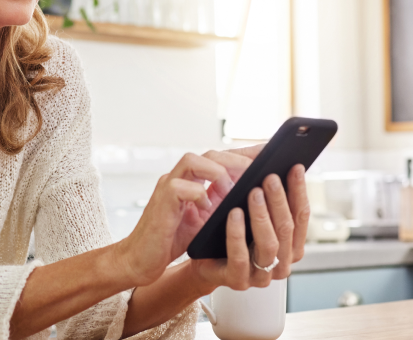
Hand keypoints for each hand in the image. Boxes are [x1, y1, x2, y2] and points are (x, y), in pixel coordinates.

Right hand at [112, 146, 257, 286]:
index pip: (221, 157)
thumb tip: (253, 195)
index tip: (270, 153)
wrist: (142, 259)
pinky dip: (198, 195)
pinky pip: (179, 188)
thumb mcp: (206, 219)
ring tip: (233, 190)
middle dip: (236, 160)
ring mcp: (168, 187)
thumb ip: (222, 203)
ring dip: (217, 173)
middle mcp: (179, 177)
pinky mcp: (160, 202)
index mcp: (193, 180)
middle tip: (257, 172)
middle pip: (209, 153)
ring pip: (192, 161)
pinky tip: (207, 209)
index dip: (245, 153)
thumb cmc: (173, 239)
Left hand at [191, 164, 310, 291]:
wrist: (199, 258)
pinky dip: (237, 234)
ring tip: (253, 192)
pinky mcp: (238, 281)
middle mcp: (281, 263)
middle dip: (279, 200)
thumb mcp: (247, 208)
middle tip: (270, 177)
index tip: (295, 167)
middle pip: (287, 229)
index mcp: (289, 246)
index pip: (301, 216)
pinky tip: (234, 213)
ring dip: (262, 216)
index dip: (299, 191)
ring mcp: (261, 276)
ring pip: (269, 245)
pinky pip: (240, 257)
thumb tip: (272, 154)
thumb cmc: (226, 230)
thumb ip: (264, 190)